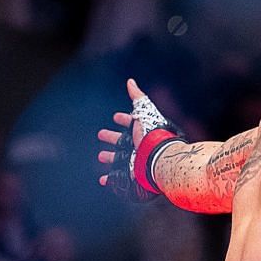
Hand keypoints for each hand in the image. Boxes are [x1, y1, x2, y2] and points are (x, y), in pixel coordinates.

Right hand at [95, 78, 173, 199]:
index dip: (123, 119)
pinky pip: (119, 178)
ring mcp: (135, 160)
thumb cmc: (152, 134)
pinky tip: (103, 179)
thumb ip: (138, 97)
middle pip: (122, 141)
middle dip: (112, 137)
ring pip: (119, 158)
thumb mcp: (144, 112)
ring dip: (110, 157)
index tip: (115, 117)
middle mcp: (138, 145)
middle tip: (101, 134)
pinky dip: (110, 179)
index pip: (130, 122)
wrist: (159, 158)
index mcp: (141, 130)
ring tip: (101, 156)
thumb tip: (130, 81)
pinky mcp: (132, 174)